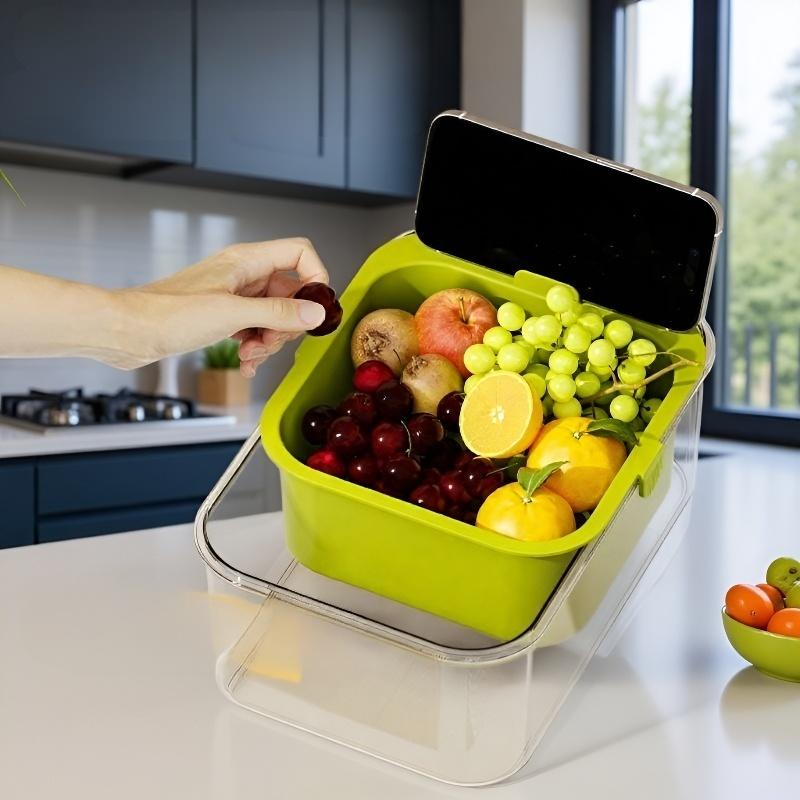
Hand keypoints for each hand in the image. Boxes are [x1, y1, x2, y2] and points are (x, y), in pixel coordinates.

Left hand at [133, 237, 329, 375]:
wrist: (130, 332)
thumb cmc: (167, 314)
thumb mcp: (232, 314)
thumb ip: (278, 314)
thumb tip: (315, 313)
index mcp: (246, 261)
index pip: (299, 254)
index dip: (316, 278)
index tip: (316, 308)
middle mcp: (242, 275)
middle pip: (290, 292)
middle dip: (287, 323)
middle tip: (272, 340)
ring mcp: (234, 296)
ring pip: (274, 316)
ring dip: (270, 340)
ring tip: (251, 353)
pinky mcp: (224, 316)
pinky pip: (255, 329)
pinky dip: (256, 347)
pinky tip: (246, 361)